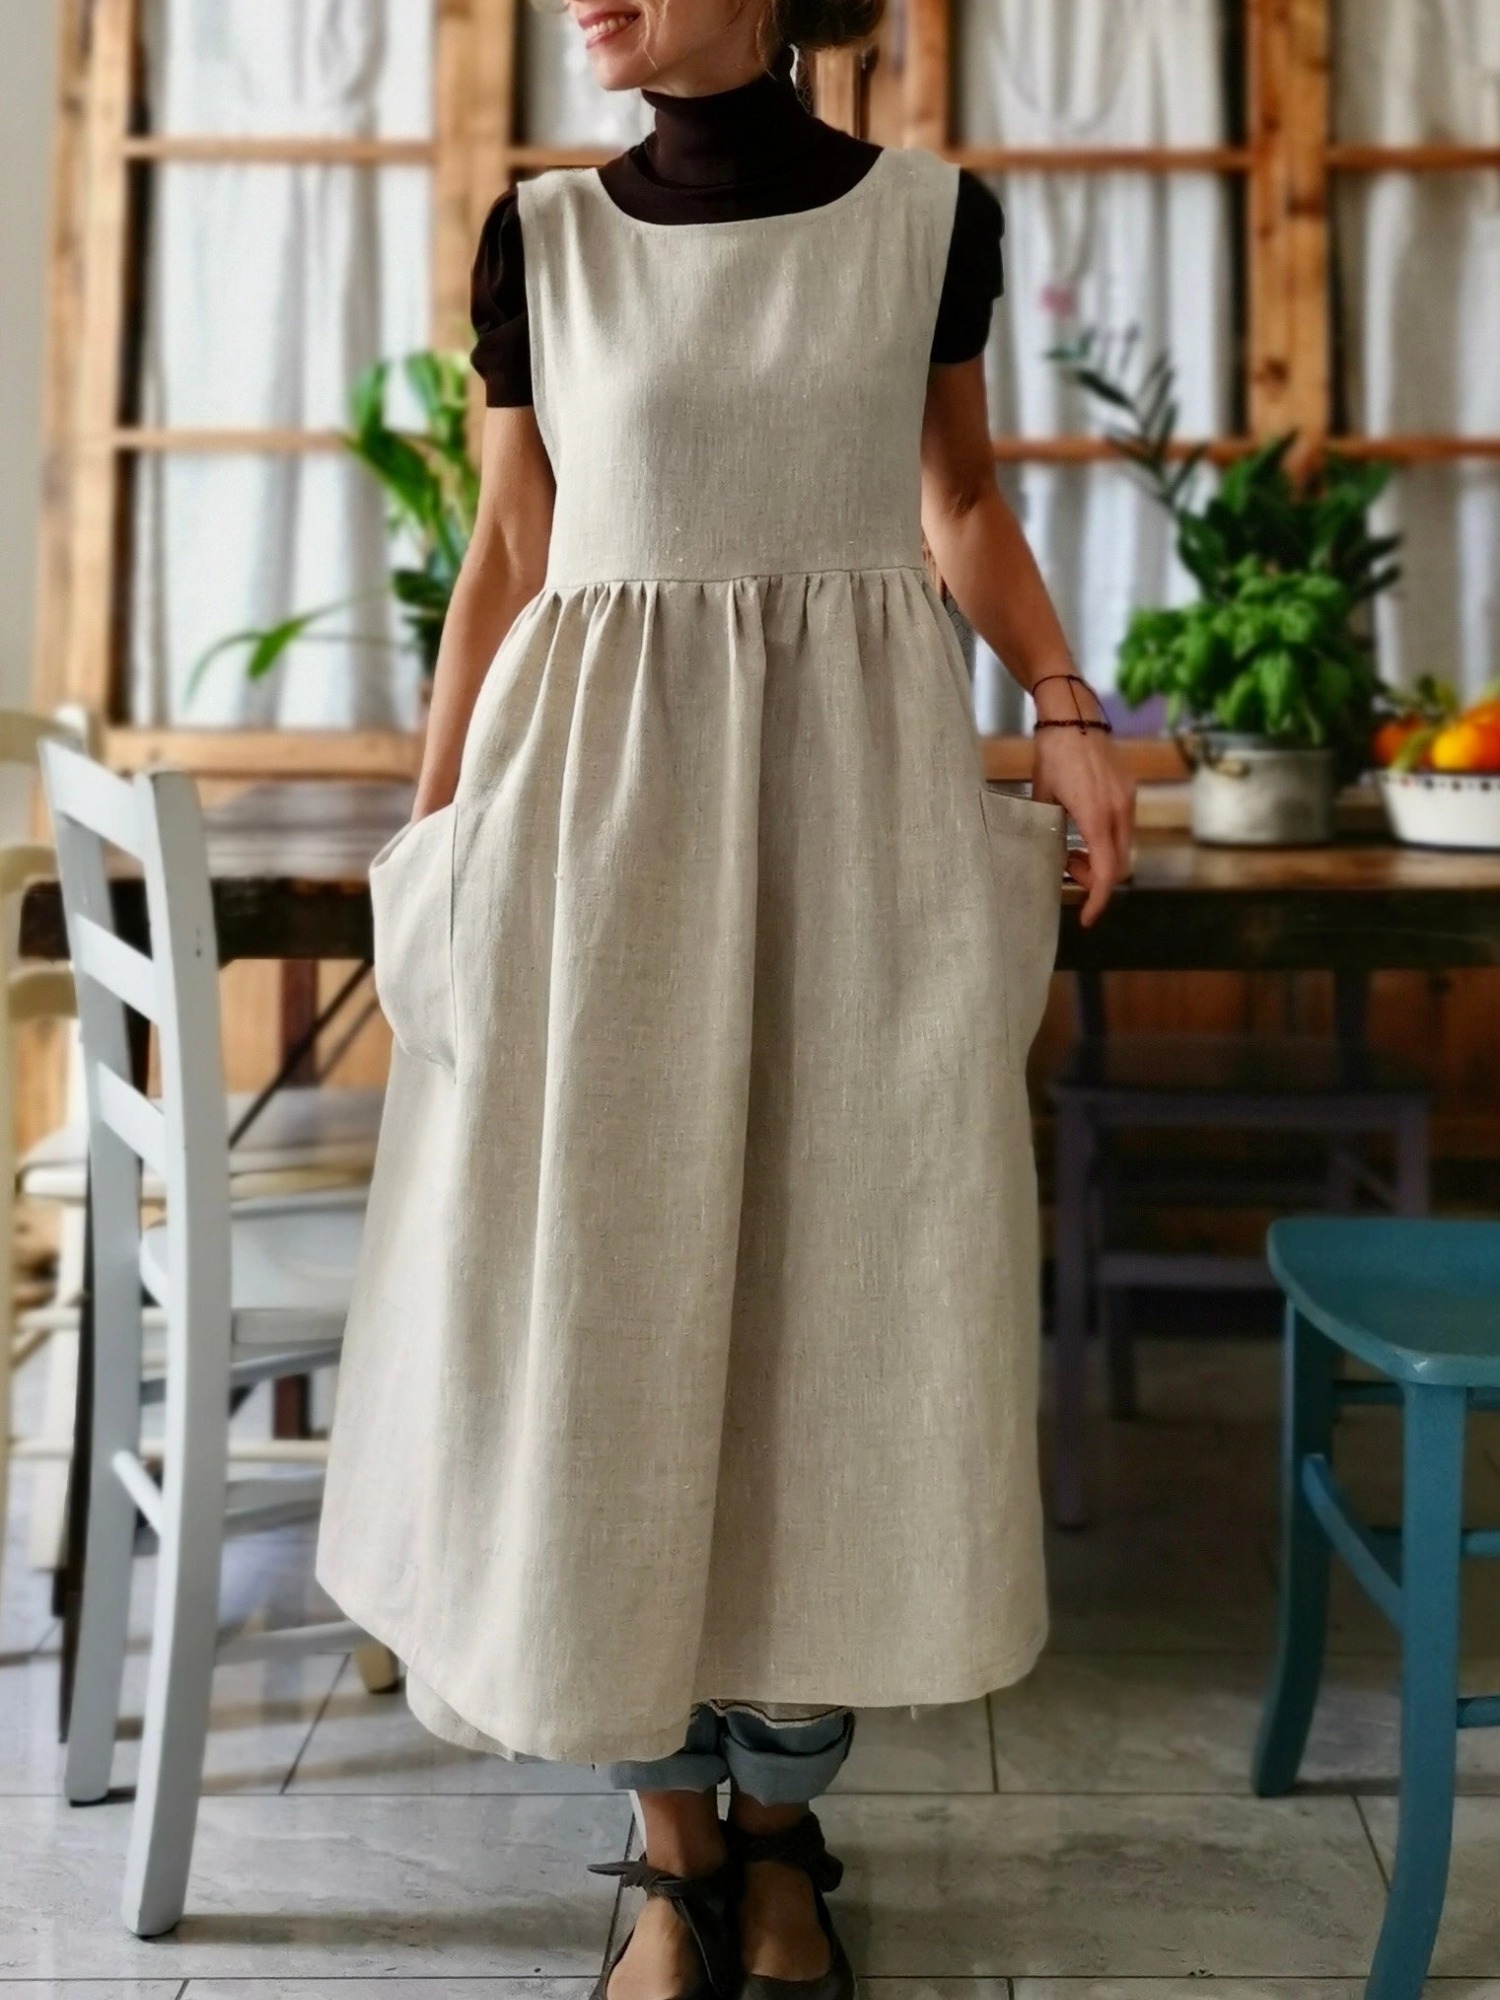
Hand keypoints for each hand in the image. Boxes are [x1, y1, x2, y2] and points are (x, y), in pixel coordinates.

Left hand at [1029, 696, 1134, 926]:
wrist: (1073, 714)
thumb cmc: (1052, 753)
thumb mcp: (1043, 796)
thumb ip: (1048, 830)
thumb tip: (1051, 859)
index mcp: (1096, 815)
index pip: (1105, 872)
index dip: (1096, 900)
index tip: (1086, 918)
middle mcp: (1119, 810)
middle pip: (1117, 866)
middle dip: (1094, 880)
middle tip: (1067, 872)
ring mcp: (1128, 799)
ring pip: (1122, 848)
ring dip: (1100, 860)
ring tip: (1071, 852)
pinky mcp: (1128, 791)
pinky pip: (1123, 829)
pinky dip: (1106, 842)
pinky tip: (1083, 832)